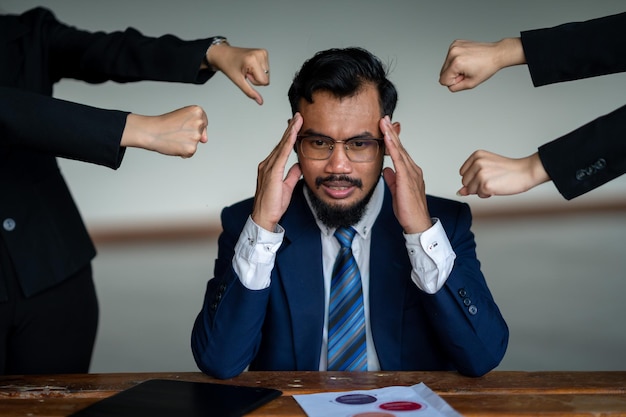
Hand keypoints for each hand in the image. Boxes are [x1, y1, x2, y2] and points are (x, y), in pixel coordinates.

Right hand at [121, 105, 207, 157]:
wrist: (151, 132)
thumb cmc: (164, 124)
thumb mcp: (183, 116)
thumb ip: (198, 126)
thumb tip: (204, 140)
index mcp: (197, 111)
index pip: (203, 123)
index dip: (191, 126)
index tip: (182, 124)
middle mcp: (199, 122)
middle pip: (200, 133)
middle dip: (190, 135)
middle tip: (176, 131)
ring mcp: (196, 136)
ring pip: (195, 143)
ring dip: (186, 143)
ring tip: (174, 137)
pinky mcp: (192, 148)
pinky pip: (190, 153)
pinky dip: (183, 152)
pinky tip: (174, 145)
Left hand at [206, 43, 269, 104]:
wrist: (224, 54)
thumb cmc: (228, 66)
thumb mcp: (238, 81)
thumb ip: (250, 92)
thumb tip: (260, 101)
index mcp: (253, 60)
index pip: (265, 81)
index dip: (254, 82)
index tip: (245, 75)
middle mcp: (260, 54)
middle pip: (266, 78)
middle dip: (256, 78)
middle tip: (245, 71)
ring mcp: (263, 52)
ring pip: (267, 74)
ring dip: (256, 74)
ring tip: (246, 68)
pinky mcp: (263, 52)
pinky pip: (266, 68)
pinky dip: (258, 69)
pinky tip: (249, 65)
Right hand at [251, 113, 302, 230]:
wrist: (264, 217)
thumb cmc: (272, 205)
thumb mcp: (287, 187)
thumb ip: (292, 175)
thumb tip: (298, 166)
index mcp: (271, 168)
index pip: (282, 148)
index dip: (290, 136)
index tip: (297, 125)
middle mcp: (267, 165)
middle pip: (281, 143)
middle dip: (290, 129)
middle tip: (298, 116)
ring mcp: (267, 168)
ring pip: (281, 145)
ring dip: (290, 132)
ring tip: (298, 120)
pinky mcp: (271, 173)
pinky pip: (281, 154)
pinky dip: (287, 143)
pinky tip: (293, 134)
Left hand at [380, 116, 431, 233]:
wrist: (417, 223)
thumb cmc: (409, 210)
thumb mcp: (396, 192)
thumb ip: (392, 180)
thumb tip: (386, 170)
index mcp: (410, 173)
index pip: (399, 152)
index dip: (392, 139)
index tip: (385, 127)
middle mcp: (413, 170)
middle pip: (400, 147)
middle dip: (392, 131)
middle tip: (385, 118)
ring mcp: (412, 173)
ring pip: (400, 149)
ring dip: (391, 135)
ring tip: (384, 122)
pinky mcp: (407, 178)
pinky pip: (399, 159)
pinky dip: (393, 147)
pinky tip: (388, 138)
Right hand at [439, 38, 524, 91]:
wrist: (496, 53)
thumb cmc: (486, 67)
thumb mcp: (471, 84)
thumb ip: (455, 87)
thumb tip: (448, 84)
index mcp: (456, 63)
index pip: (443, 80)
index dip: (453, 82)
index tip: (464, 77)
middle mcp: (453, 53)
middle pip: (442, 72)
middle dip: (453, 75)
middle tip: (467, 71)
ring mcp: (454, 46)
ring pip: (445, 65)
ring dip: (454, 68)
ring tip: (468, 64)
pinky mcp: (456, 43)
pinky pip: (449, 57)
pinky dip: (456, 60)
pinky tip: (467, 58)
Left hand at [458, 150, 549, 197]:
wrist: (526, 172)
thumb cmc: (509, 170)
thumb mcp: (487, 169)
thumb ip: (471, 179)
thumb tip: (460, 192)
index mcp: (476, 156)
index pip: (463, 173)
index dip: (473, 178)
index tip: (486, 174)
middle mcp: (477, 163)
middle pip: (465, 182)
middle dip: (476, 185)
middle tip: (492, 179)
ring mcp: (480, 174)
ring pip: (471, 190)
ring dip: (482, 190)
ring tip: (495, 182)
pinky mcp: (485, 185)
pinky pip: (479, 195)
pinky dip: (487, 194)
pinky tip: (497, 187)